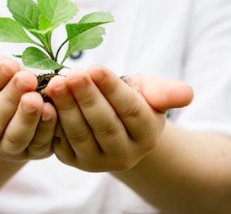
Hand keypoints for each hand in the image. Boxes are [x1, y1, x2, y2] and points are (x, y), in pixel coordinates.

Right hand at [0, 56, 57, 161]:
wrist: (24, 98)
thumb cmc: (2, 80)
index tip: (8, 65)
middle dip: (11, 98)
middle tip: (26, 78)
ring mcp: (8, 148)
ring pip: (16, 137)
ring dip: (27, 118)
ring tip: (37, 98)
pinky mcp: (34, 152)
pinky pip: (40, 144)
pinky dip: (47, 128)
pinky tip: (52, 110)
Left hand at [44, 66, 191, 172]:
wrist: (115, 122)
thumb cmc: (134, 99)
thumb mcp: (150, 91)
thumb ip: (166, 91)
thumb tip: (187, 94)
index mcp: (148, 134)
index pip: (130, 110)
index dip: (112, 90)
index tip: (95, 68)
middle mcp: (125, 154)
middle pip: (104, 124)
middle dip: (86, 98)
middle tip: (71, 74)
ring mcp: (98, 161)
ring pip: (81, 134)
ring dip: (66, 108)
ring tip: (56, 84)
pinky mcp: (74, 161)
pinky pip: (61, 142)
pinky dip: (52, 121)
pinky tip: (43, 101)